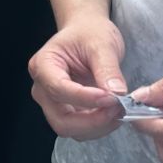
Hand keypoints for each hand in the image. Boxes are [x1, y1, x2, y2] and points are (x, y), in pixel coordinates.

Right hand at [26, 16, 127, 139]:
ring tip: (120, 110)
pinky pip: (80, 128)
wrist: (87, 33)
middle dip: (91, 121)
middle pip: (60, 120)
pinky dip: (98, 126)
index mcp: (43, 65)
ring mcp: (53, 103)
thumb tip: (117, 94)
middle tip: (118, 109)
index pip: (59, 89)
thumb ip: (108, 69)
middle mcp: (43, 89)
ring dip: (97, 126)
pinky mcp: (67, 112)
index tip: (112, 98)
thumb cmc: (89, 33)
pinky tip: (114, 113)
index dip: (85, 98)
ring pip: (70, 129)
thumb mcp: (101, 44)